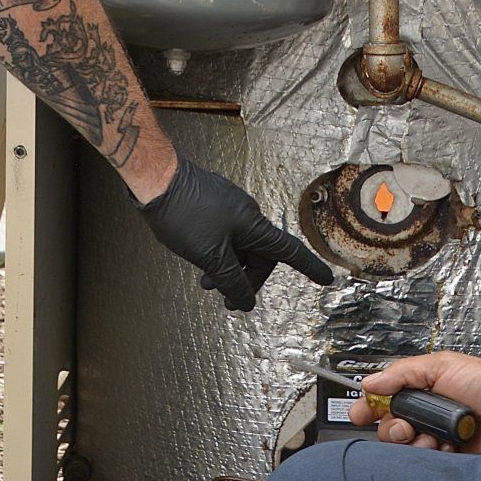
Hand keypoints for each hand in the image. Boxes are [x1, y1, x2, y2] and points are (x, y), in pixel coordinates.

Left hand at [137, 155, 333, 309]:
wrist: (156, 179)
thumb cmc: (183, 212)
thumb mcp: (210, 256)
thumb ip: (231, 281)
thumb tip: (245, 302)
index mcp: (253, 225)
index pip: (288, 251)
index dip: (308, 267)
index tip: (325, 278)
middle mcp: (246, 213)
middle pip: (259, 253)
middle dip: (246, 277)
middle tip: (228, 297)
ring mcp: (228, 206)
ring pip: (238, 245)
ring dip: (227, 266)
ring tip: (206, 282)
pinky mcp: (212, 202)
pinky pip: (225, 233)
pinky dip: (217, 251)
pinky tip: (199, 258)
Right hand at [351, 351, 480, 456]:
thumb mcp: (442, 365)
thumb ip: (403, 373)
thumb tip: (371, 383)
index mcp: (422, 392)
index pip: (384, 402)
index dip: (368, 408)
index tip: (360, 413)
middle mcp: (426, 418)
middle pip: (389, 428)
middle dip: (392, 427)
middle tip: (405, 424)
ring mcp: (436, 441)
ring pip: (404, 450)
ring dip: (413, 442)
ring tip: (430, 434)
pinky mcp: (448, 463)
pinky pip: (425, 465)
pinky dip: (430, 456)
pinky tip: (445, 446)